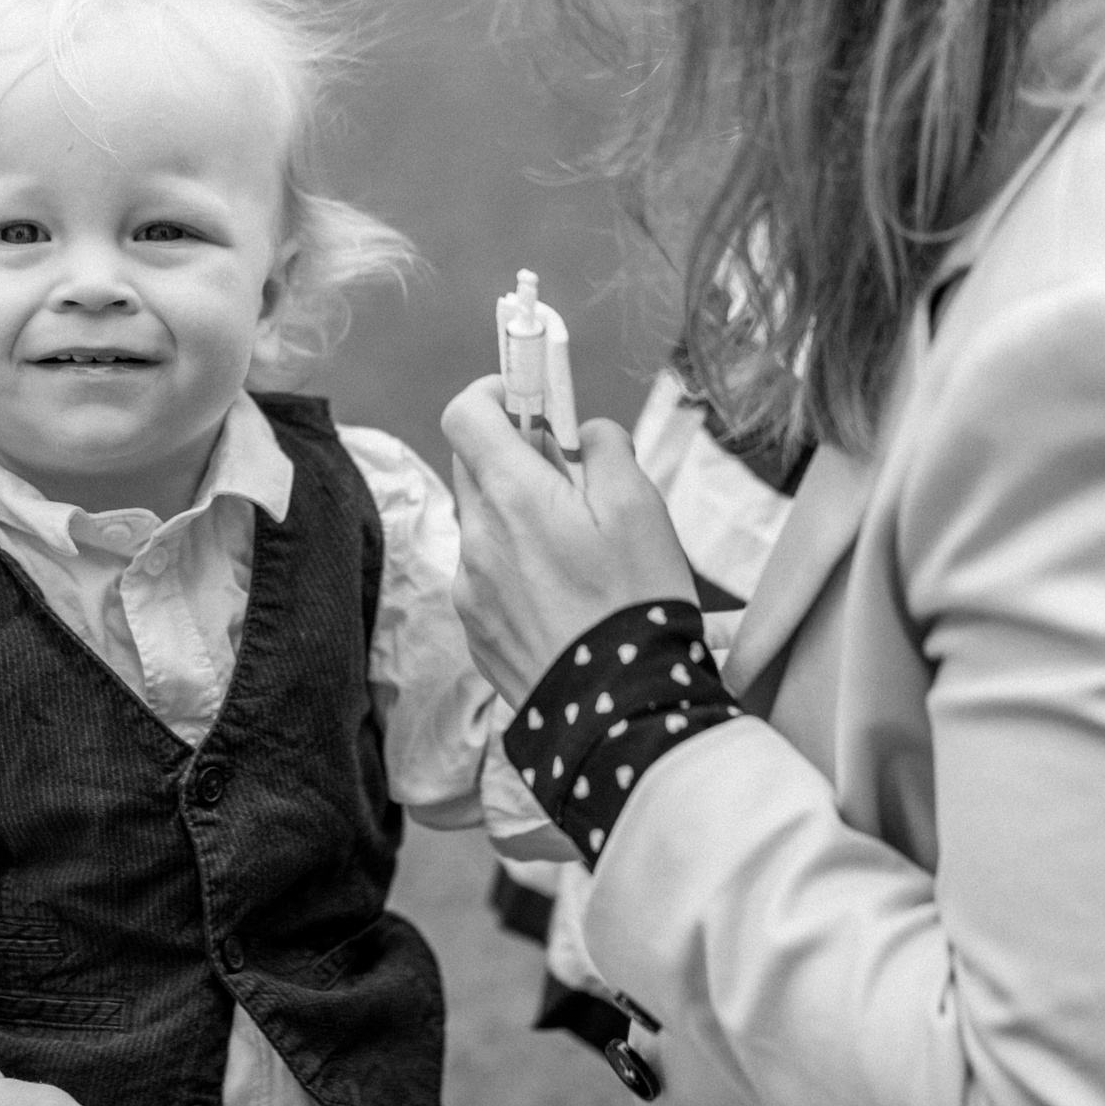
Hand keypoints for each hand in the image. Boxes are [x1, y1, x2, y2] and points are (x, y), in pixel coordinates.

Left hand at [442, 374, 695, 702]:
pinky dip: (514, 568)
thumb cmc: (637, 604)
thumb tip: (581, 433)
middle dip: (512, 456)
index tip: (526, 398)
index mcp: (512, 496)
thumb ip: (604, 449)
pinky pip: (484, 576)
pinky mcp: (474, 628)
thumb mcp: (642, 508)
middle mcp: (476, 538)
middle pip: (472, 467)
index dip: (492, 394)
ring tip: (576, 552)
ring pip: (482, 524)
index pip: (463, 415)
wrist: (619, 711)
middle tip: (568, 477)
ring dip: (516, 518)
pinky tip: (563, 598)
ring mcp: (467, 587)